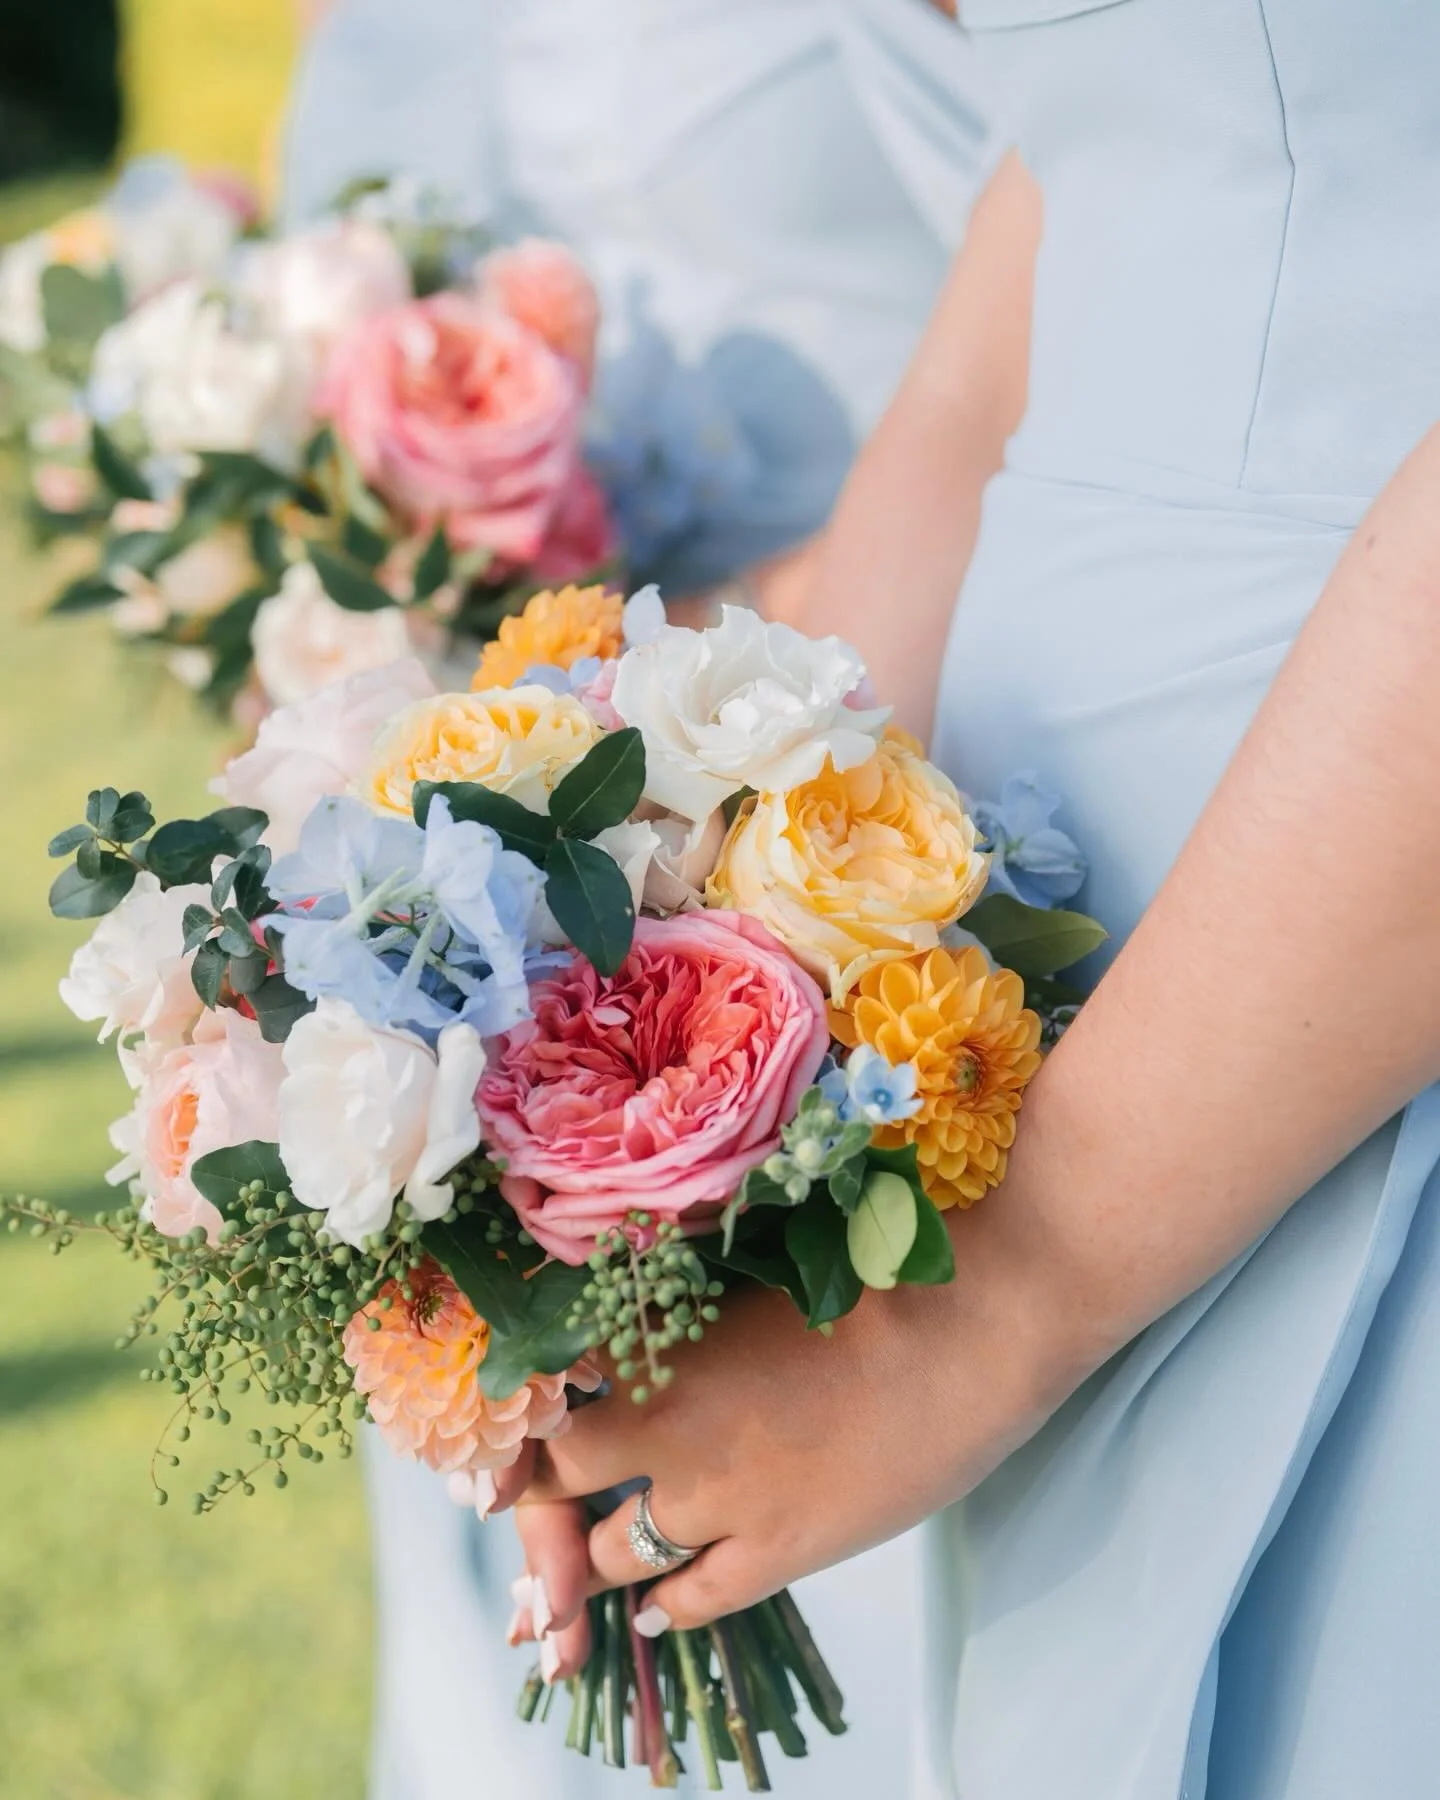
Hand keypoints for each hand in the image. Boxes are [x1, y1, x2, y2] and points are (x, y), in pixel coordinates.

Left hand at [508, 1251, 1065, 1676]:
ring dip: (588, 1564)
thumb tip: (623, 1309)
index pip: (538, 1387)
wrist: (966, 1324)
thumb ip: (678, 1301)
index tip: (499, 1427)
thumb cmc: (867, 1271)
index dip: (513, 1412)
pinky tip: (649, 1615)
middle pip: (551, 1479)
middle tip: (529, 1504)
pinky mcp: (776, 1549)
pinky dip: (661, 1609)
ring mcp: (716, 1495)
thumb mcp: (748, 1269)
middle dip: (534, 1496)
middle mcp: (663, 1421)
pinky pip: (690, 1599)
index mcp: (651, 1337)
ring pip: (609, 1552)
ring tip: (572, 1582)